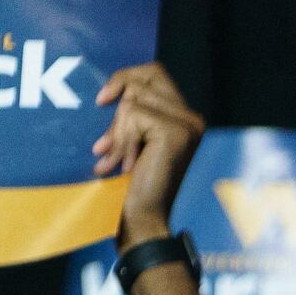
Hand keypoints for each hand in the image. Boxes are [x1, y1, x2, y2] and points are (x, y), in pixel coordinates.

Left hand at [92, 64, 205, 244]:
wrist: (145, 221)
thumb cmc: (134, 186)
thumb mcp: (132, 141)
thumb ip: (132, 114)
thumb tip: (112, 90)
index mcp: (185, 119)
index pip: (155, 73)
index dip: (125, 77)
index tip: (102, 100)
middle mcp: (193, 119)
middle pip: (144, 81)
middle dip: (117, 113)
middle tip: (105, 146)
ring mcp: (188, 125)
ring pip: (135, 99)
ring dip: (117, 132)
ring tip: (112, 159)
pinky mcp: (176, 134)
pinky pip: (135, 115)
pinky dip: (122, 140)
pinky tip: (124, 165)